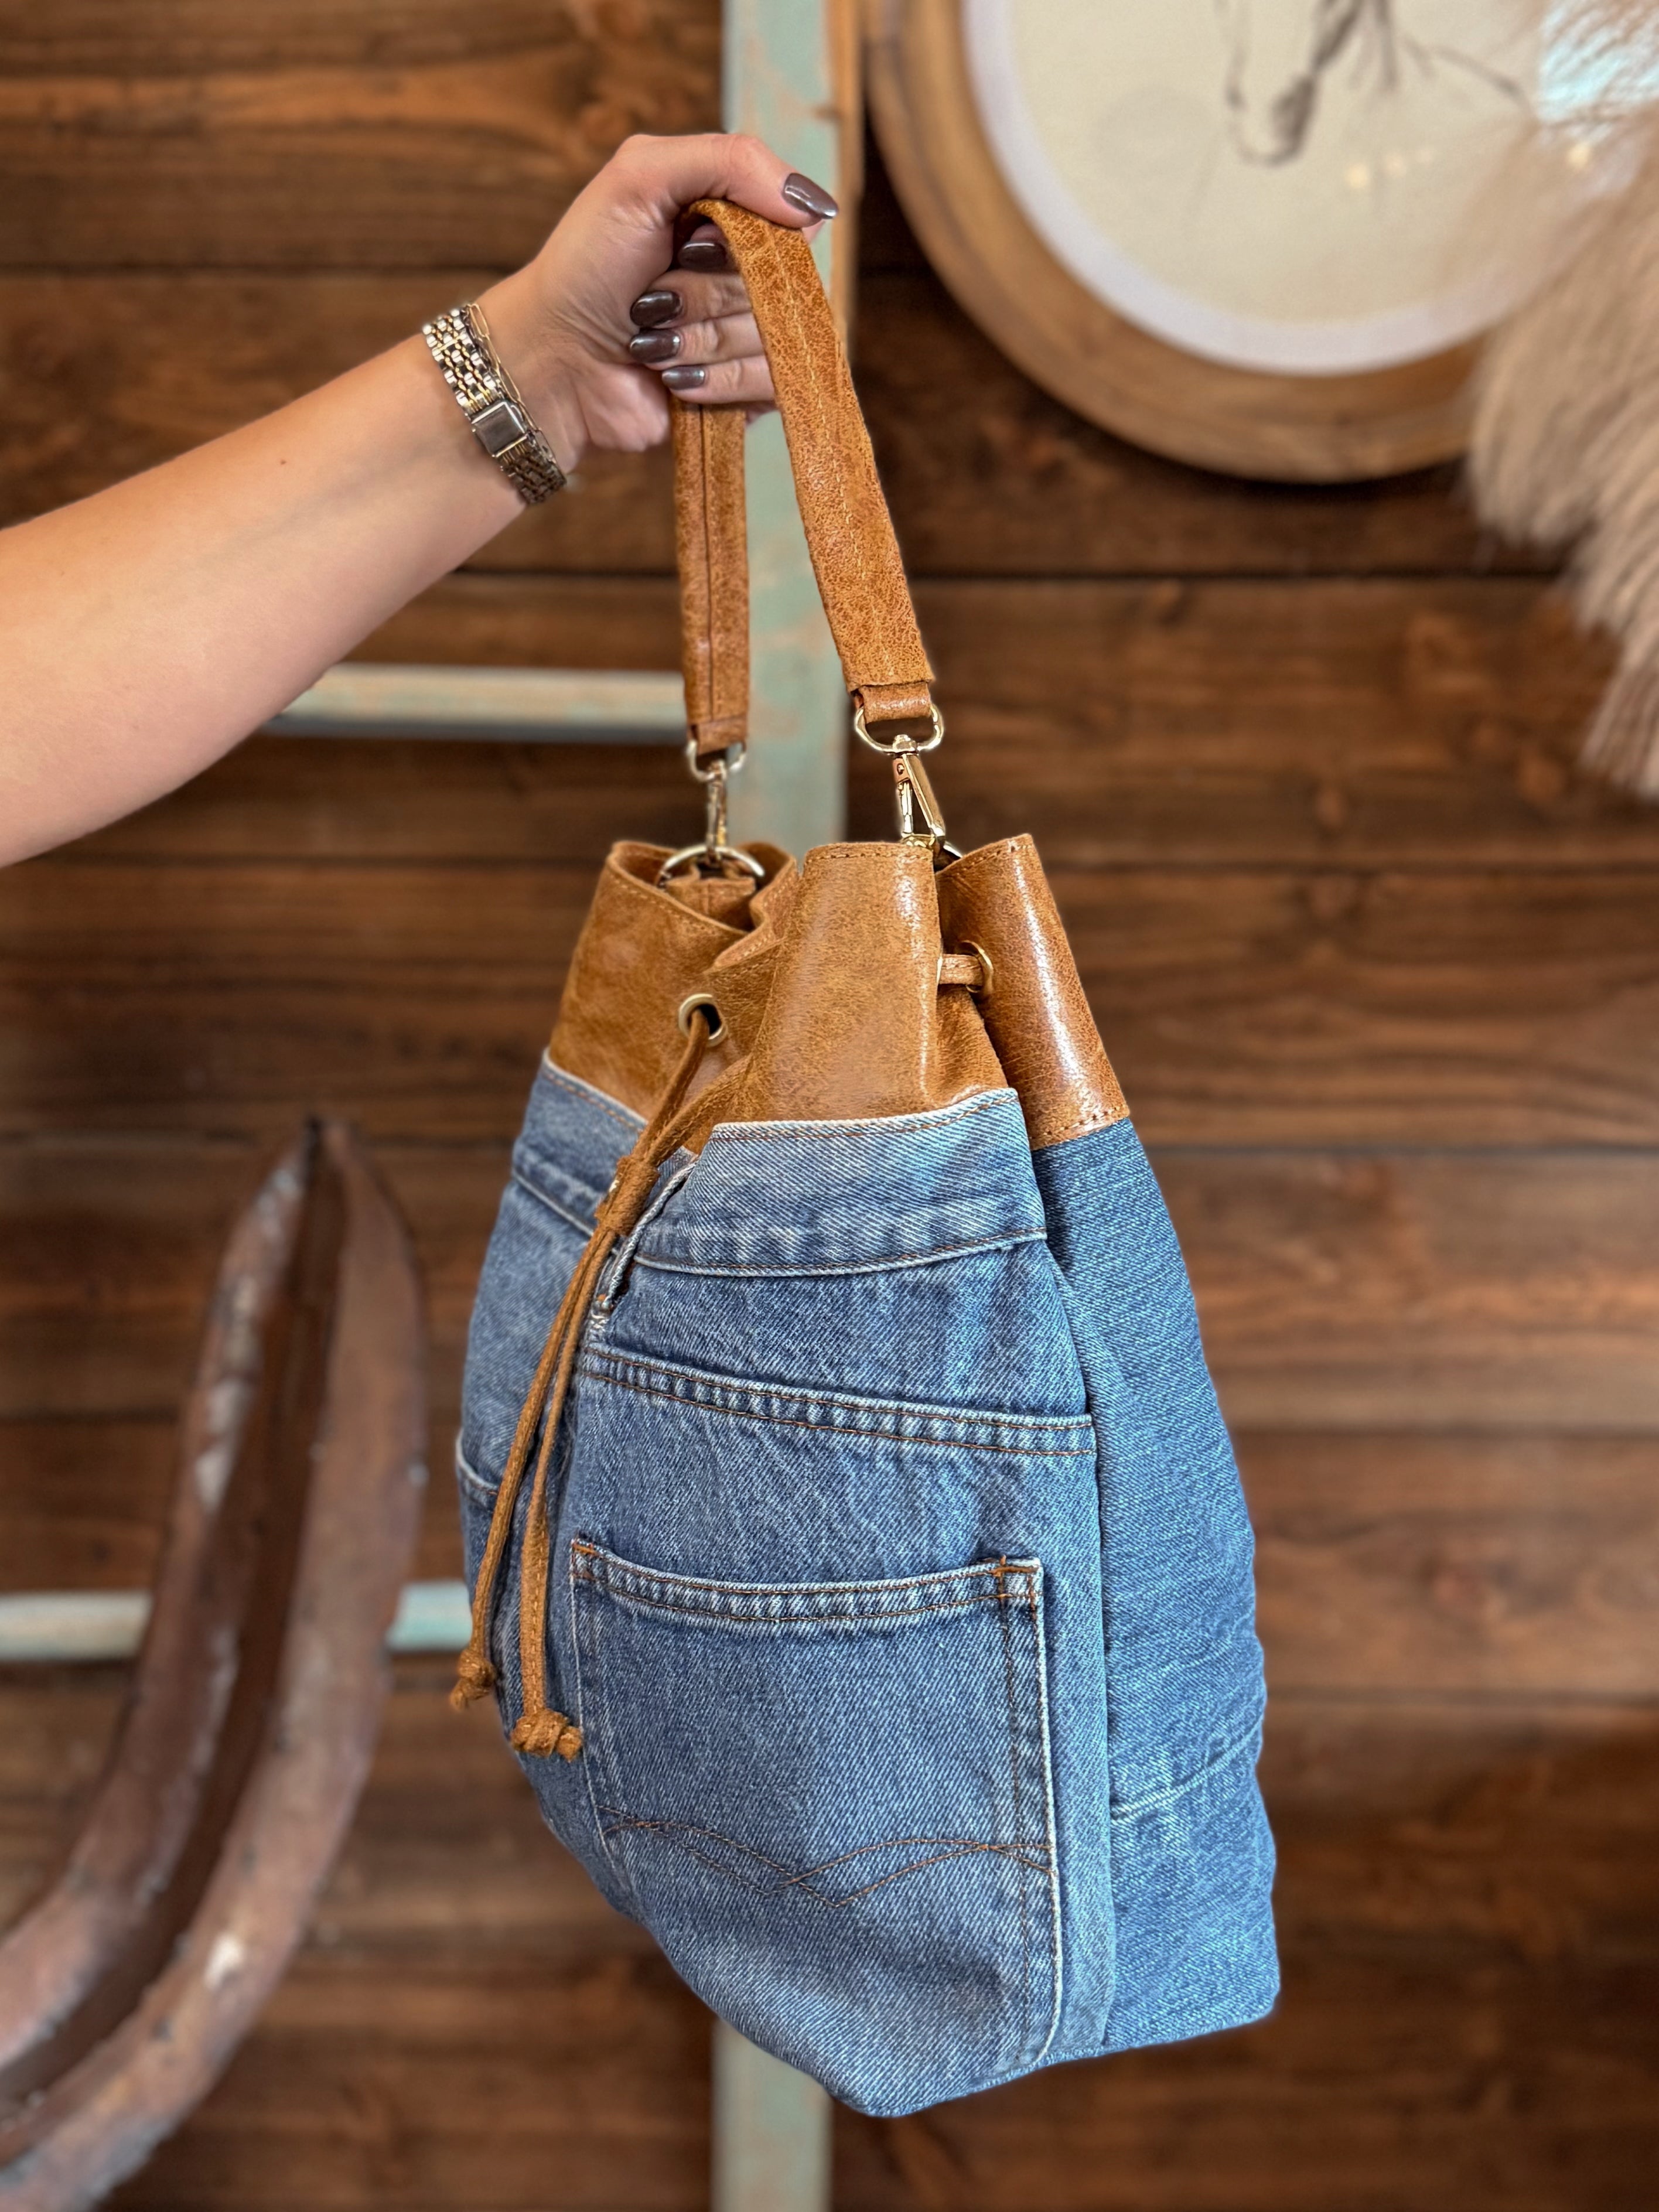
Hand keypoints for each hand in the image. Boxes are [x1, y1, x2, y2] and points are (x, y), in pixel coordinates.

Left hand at [475, 133, 836, 471]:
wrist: (552, 361)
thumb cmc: (584, 266)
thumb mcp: (641, 177)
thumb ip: (730, 160)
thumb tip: (814, 207)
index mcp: (733, 215)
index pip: (793, 222)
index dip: (744, 240)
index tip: (689, 243)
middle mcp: (749, 273)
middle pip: (784, 284)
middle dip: (709, 291)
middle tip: (653, 295)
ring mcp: (749, 335)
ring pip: (775, 337)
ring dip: (700, 337)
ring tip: (651, 338)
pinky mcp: (745, 392)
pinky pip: (771, 386)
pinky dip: (715, 379)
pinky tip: (670, 374)